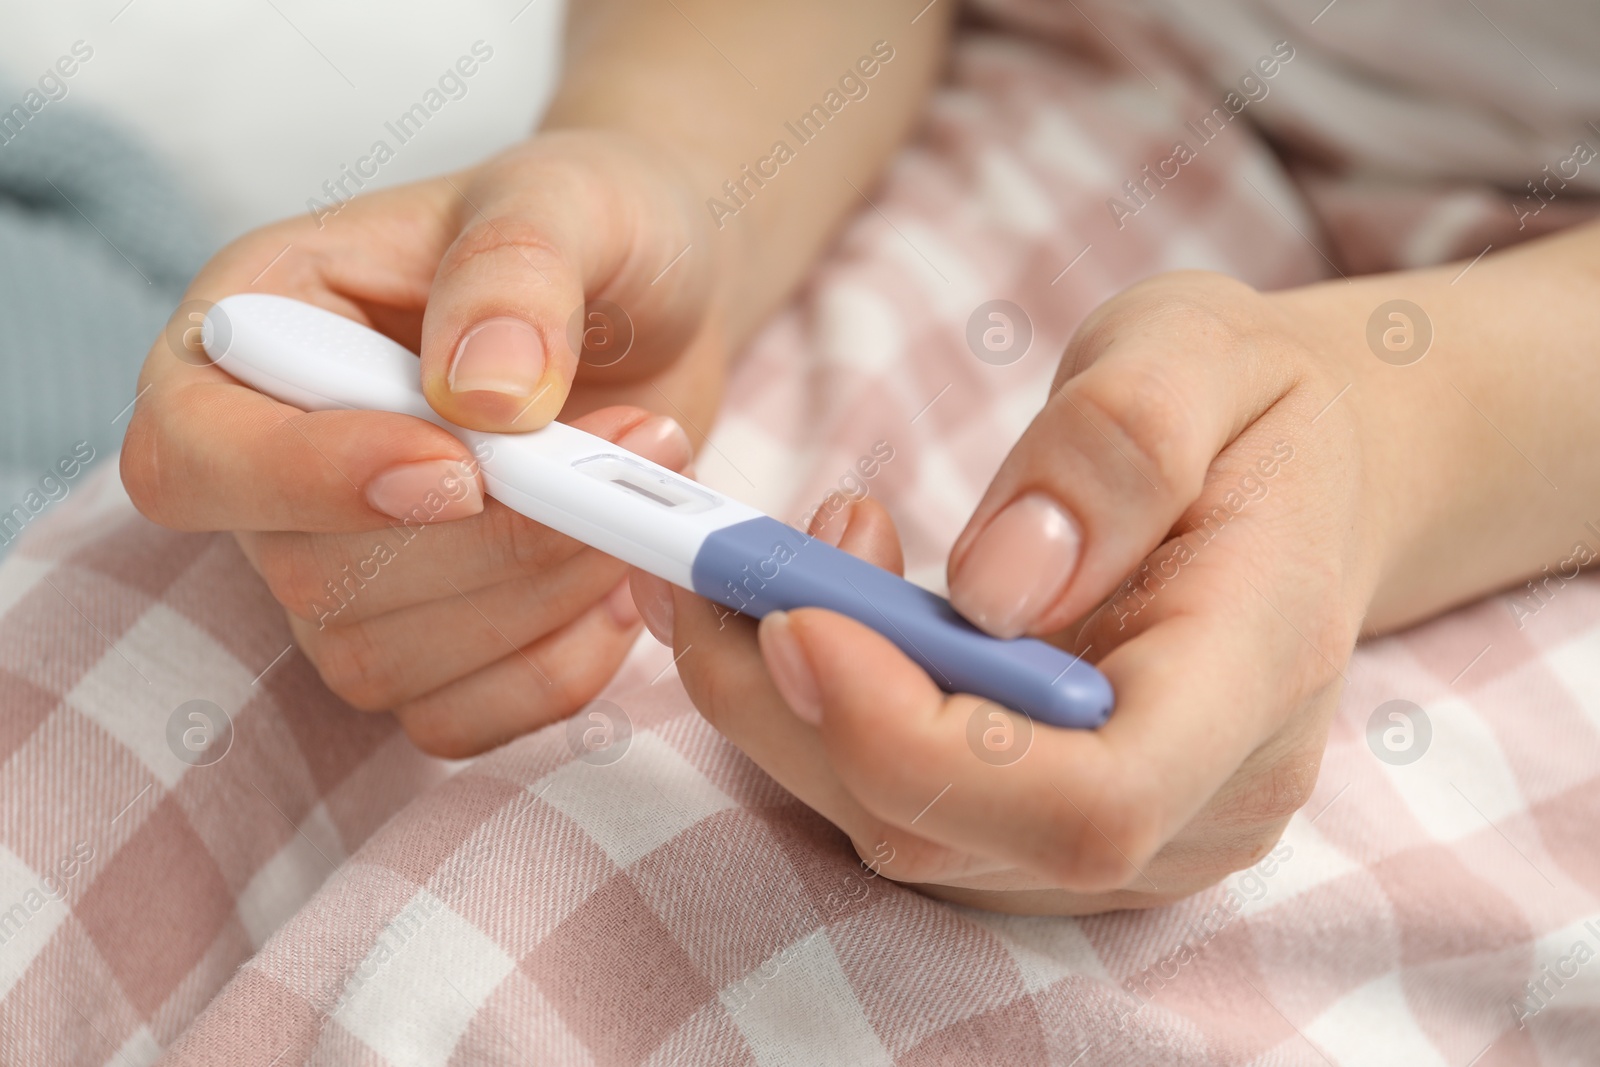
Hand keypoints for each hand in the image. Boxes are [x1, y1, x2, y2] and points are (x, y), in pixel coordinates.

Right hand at [123, 129, 727, 756]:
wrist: (660, 305)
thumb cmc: (591, 230)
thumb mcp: (568, 202)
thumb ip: (516, 272)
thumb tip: (484, 396)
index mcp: (259, 331)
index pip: (191, 454)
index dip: (308, 481)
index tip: (459, 468)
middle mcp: (276, 464)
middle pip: (312, 578)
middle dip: (499, 536)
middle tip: (641, 440)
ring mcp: (343, 567)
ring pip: (385, 663)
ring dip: (542, 597)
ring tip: (640, 496)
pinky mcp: (426, 638)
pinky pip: (453, 719)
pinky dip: (554, 673)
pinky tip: (621, 586)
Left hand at [642, 272, 1378, 912]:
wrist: (1305, 483)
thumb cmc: (1253, 408)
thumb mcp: (1200, 350)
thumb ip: (1117, 447)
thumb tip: (992, 590)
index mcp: (1261, 674)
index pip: (1095, 798)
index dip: (922, 743)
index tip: (797, 618)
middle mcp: (1201, 801)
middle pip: (960, 830)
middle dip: (800, 708)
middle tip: (719, 563)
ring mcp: (1133, 839)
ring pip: (907, 831)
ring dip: (789, 708)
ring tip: (759, 563)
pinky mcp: (1055, 828)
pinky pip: (908, 804)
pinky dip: (819, 718)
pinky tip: (805, 610)